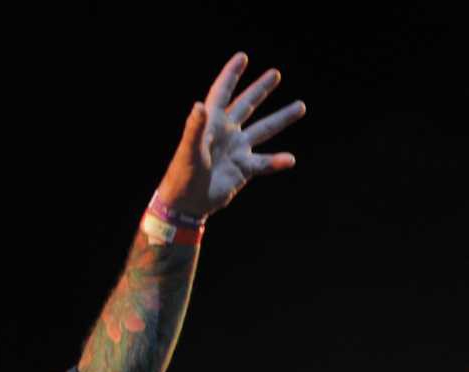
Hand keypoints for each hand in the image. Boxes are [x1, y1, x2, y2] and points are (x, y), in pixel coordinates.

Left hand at [157, 51, 306, 218]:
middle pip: (246, 105)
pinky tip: (290, 159)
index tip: (242, 57)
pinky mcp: (243, 169)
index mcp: (211, 124)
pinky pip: (265, 162)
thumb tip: (198, 105)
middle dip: (260, 90)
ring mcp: (236, 150)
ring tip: (300, 106)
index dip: (231, 75)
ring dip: (281, 118)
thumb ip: (194, 128)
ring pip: (263, 130)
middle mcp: (226, 133)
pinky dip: (277, 161)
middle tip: (275, 74)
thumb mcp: (189, 151)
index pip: (222, 93)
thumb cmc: (182, 175)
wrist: (186, 203)